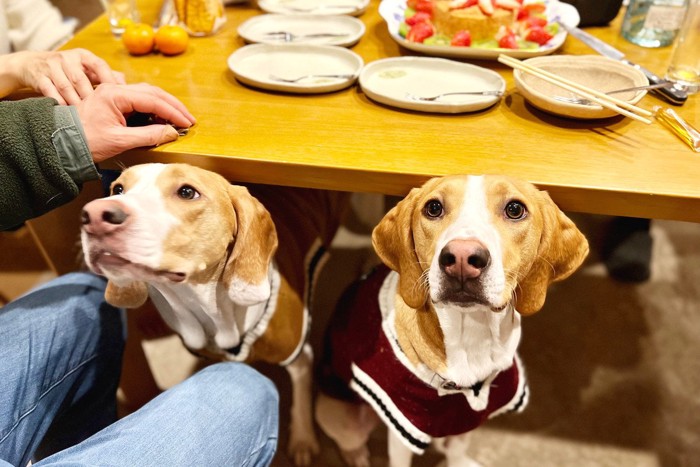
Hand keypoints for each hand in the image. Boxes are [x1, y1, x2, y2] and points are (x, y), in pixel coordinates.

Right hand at [0, 48, 125, 104]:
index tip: (118, 95)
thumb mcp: (86, 68)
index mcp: (83, 56)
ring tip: (86, 116)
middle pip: (81, 79)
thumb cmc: (68, 70)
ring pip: (66, 87)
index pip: (99, 65)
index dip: (109, 79)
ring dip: (76, 102)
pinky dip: (59, 103)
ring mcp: (51, 66)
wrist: (32, 65)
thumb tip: (128, 86)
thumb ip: (105, 76)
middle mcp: (67, 58)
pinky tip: (67, 114)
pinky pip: (50, 92)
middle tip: (101, 113)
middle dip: (91, 97)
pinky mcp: (39, 76)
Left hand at [75, 83, 196, 162]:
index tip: (187, 123)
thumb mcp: (119, 141)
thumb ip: (148, 136)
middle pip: (152, 92)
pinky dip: (154, 108)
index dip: (173, 112)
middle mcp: (115, 89)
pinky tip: (162, 118)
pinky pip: (139, 100)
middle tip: (188, 119)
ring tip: (179, 119)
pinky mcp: (113, 102)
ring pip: (147, 94)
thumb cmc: (86, 141)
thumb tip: (171, 133)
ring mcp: (114, 94)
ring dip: (165, 105)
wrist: (61, 142)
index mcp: (115, 95)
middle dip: (173, 106)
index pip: (152, 100)